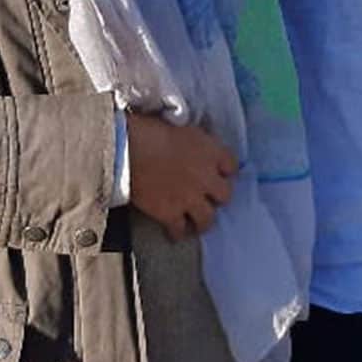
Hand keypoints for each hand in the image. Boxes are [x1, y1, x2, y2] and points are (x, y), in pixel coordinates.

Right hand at [125, 114, 237, 241]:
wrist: (129, 149)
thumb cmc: (152, 129)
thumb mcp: (184, 127)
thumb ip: (197, 142)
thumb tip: (195, 147)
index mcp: (211, 152)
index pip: (232, 165)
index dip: (224, 170)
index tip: (218, 172)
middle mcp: (206, 178)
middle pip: (225, 195)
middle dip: (217, 196)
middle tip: (208, 197)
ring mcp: (190, 198)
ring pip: (207, 219)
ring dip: (202, 220)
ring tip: (197, 222)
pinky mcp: (170, 214)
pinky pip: (179, 230)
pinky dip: (177, 232)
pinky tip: (174, 233)